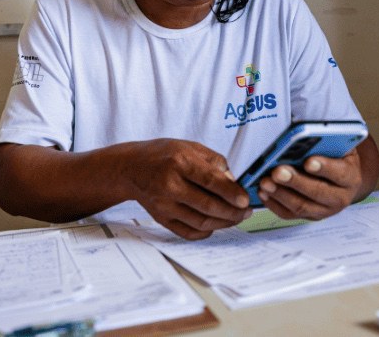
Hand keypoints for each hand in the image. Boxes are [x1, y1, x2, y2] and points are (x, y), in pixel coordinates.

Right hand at [124, 139, 252, 239]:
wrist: (131, 168)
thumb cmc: (164, 154)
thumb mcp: (191, 147)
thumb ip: (215, 162)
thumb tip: (234, 183)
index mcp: (180, 162)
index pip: (210, 181)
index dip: (231, 193)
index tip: (245, 200)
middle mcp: (170, 185)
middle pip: (207, 206)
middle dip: (232, 212)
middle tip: (247, 211)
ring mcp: (164, 205)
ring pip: (200, 222)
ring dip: (223, 223)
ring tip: (237, 218)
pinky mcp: (161, 218)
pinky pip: (187, 232)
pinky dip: (205, 232)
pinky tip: (216, 225)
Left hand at [257, 148, 364, 220]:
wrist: (344, 180)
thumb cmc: (338, 158)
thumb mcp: (340, 147)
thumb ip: (328, 144)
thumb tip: (304, 138)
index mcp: (351, 177)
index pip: (340, 173)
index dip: (324, 168)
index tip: (308, 161)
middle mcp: (341, 197)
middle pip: (317, 192)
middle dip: (295, 182)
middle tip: (278, 171)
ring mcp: (325, 210)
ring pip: (302, 206)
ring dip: (281, 194)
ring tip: (265, 182)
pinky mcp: (309, 217)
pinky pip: (290, 214)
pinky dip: (274, 204)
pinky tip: (263, 192)